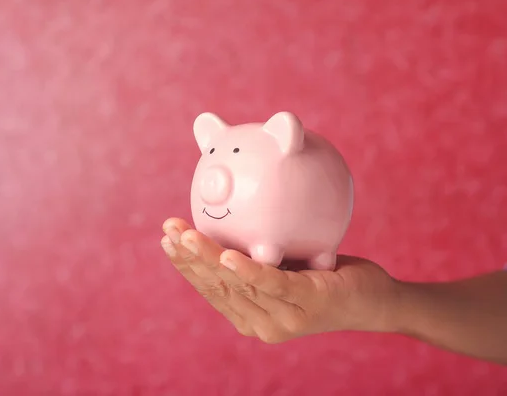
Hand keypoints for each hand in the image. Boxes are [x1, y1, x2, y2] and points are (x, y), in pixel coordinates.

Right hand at [161, 217, 400, 342]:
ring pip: (236, 285)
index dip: (186, 266)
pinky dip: (246, 270)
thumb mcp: (284, 265)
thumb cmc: (325, 278)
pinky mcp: (306, 305)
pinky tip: (227, 255)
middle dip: (188, 258)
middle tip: (167, 231)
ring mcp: (283, 319)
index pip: (211, 289)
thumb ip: (257, 254)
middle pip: (216, 287)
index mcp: (251, 316)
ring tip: (185, 235)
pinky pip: (271, 284)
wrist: (375, 300)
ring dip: (207, 259)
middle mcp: (261, 324)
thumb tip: (234, 217)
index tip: (167, 239)